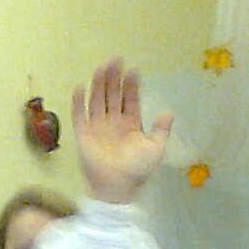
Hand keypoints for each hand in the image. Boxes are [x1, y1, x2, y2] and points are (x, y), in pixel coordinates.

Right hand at [71, 59, 172, 203]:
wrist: (118, 188)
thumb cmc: (137, 171)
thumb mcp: (156, 150)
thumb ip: (161, 130)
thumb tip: (169, 112)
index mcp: (130, 125)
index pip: (129, 99)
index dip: (131, 85)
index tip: (134, 70)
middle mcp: (113, 123)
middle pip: (112, 95)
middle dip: (114, 78)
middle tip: (116, 60)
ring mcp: (98, 128)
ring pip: (97, 100)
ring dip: (98, 84)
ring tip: (102, 67)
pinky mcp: (83, 135)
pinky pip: (79, 116)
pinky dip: (78, 102)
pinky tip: (80, 87)